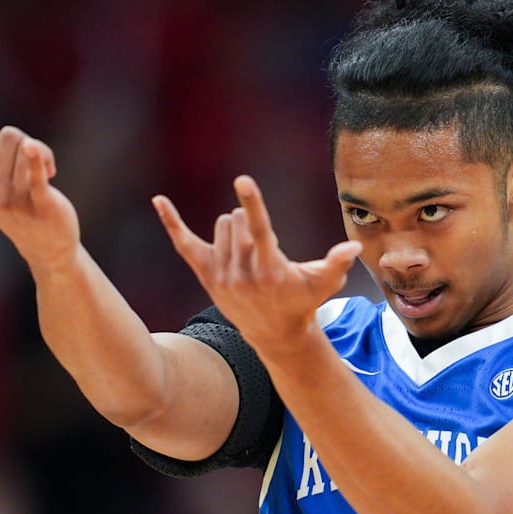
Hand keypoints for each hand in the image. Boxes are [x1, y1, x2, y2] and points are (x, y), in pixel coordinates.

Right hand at [0, 111, 79, 270]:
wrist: (47, 249)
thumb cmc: (8, 209)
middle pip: (9, 135)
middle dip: (22, 141)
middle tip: (28, 162)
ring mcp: (15, 200)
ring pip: (29, 148)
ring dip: (44, 155)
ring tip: (46, 175)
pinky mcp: (42, 204)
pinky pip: (36, 176)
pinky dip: (36, 160)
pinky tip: (32, 148)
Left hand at [153, 175, 361, 348]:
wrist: (274, 334)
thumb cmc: (304, 302)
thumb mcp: (325, 284)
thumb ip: (338, 264)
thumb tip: (354, 248)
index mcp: (270, 270)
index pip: (259, 230)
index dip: (252, 204)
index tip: (242, 180)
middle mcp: (242, 273)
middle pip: (236, 221)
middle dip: (250, 223)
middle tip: (262, 247)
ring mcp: (221, 275)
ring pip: (221, 228)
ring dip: (236, 230)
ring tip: (250, 252)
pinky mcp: (206, 275)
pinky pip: (184, 243)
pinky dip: (172, 221)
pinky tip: (158, 200)